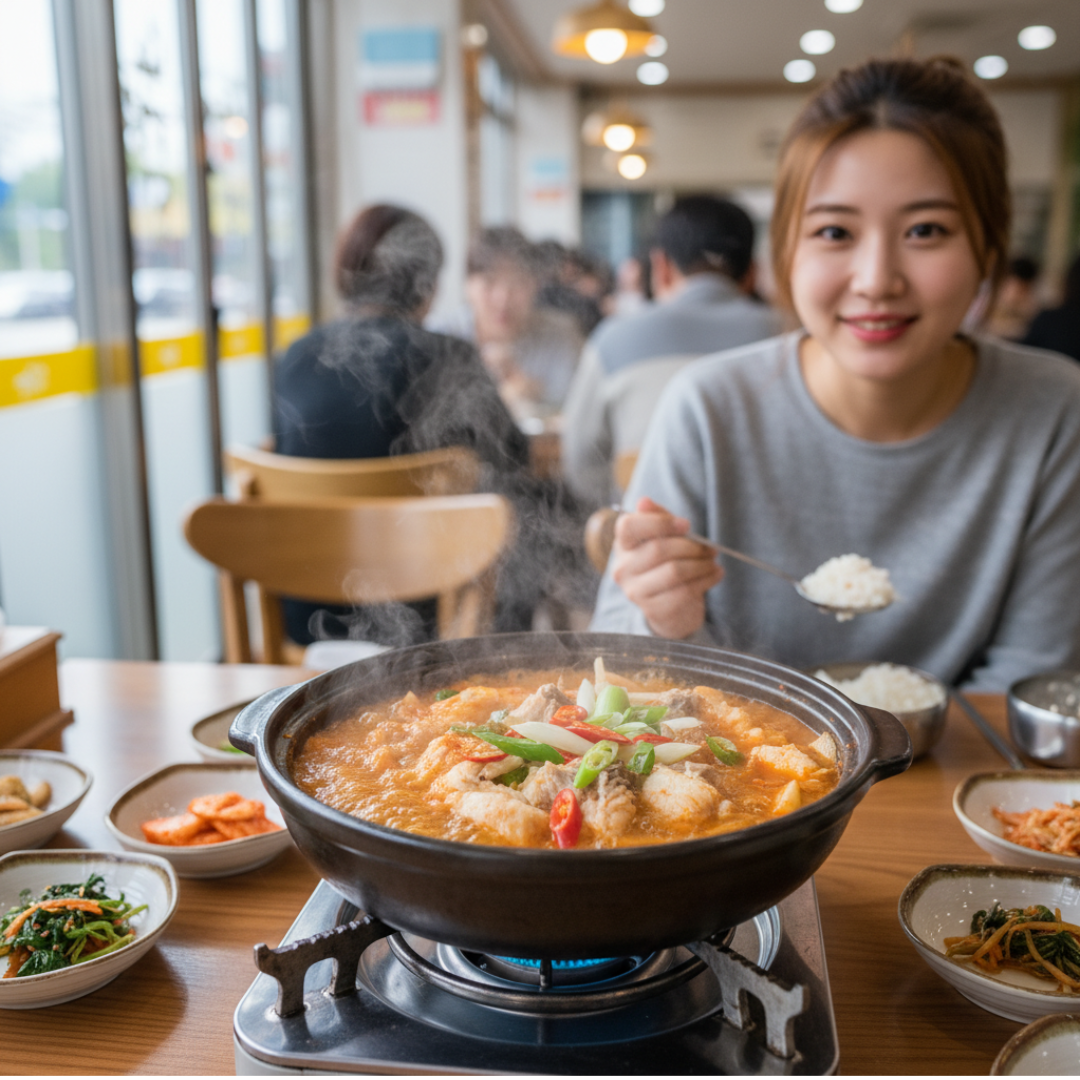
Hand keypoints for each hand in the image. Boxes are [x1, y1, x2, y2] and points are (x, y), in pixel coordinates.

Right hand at [611, 497, 723, 639]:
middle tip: (710, 548)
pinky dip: (706, 580)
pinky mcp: (653, 610)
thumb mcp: (663, 538)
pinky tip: (715, 574)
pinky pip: (684, 591)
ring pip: (674, 571)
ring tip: (713, 561)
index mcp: (623, 545)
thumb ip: (657, 518)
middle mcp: (623, 568)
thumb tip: (644, 502)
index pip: (629, 526)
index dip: (660, 522)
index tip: (686, 525)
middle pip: (658, 549)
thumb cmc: (667, 564)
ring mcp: (635, 592)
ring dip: (702, 564)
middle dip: (691, 546)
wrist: (670, 608)